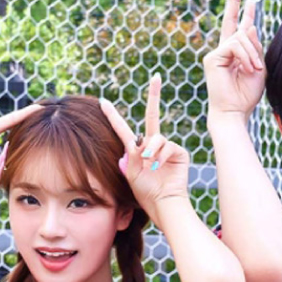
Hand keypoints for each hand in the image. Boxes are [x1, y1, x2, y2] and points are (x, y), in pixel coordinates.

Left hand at [100, 76, 189, 225]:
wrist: (163, 204)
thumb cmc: (146, 195)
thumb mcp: (131, 175)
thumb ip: (129, 158)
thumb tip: (133, 148)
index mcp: (136, 151)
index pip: (123, 130)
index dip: (113, 117)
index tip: (102, 102)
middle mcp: (152, 146)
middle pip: (151, 116)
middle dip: (154, 96)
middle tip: (157, 77)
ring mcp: (166, 148)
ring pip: (156, 136)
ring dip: (150, 149)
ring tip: (148, 164)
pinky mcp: (179, 153)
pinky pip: (168, 145)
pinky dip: (160, 154)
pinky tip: (157, 165)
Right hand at [204, 0, 264, 120]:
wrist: (235, 112)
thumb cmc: (246, 96)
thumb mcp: (259, 69)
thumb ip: (255, 48)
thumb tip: (249, 26)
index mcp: (236, 54)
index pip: (240, 29)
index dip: (245, 13)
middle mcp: (224, 51)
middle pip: (230, 20)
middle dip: (233, 0)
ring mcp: (216, 53)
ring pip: (241, 37)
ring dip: (252, 54)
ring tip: (254, 70)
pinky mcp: (212, 57)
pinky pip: (235, 45)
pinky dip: (245, 56)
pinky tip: (248, 69)